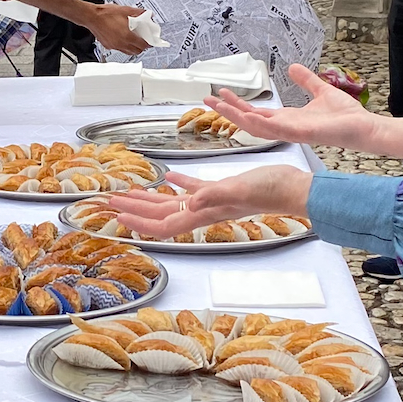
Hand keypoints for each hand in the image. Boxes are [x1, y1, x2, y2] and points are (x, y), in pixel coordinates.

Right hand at [88, 4, 151, 56]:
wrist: (92, 17)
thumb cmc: (105, 14)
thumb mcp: (125, 10)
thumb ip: (138, 12)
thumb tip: (145, 13)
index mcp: (127, 36)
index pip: (143, 45)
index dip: (149, 43)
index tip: (150, 41)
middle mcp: (121, 43)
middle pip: (137, 51)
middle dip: (142, 47)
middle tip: (143, 40)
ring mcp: (114, 46)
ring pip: (128, 52)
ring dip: (133, 48)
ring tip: (134, 40)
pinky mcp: (108, 46)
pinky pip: (119, 49)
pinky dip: (124, 46)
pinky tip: (123, 39)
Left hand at [96, 165, 313, 237]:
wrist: (295, 188)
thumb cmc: (272, 189)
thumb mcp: (240, 189)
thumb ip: (215, 196)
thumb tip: (190, 202)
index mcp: (203, 213)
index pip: (162, 224)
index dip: (136, 220)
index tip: (115, 213)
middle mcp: (203, 212)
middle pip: (159, 215)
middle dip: (132, 210)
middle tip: (107, 202)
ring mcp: (212, 202)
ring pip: (173, 204)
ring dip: (149, 200)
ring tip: (128, 193)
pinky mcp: (222, 190)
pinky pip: (193, 189)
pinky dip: (178, 184)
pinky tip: (169, 178)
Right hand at [202, 65, 402, 155]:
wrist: (363, 126)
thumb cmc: (345, 115)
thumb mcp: (321, 90)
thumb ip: (306, 80)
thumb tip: (292, 67)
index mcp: (287, 119)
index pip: (256, 112)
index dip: (238, 104)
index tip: (221, 93)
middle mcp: (284, 127)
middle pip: (247, 120)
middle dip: (226, 111)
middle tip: (206, 99)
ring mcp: (289, 132)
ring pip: (253, 126)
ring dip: (234, 116)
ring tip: (216, 105)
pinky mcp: (298, 133)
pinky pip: (273, 129)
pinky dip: (257, 123)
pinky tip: (244, 115)